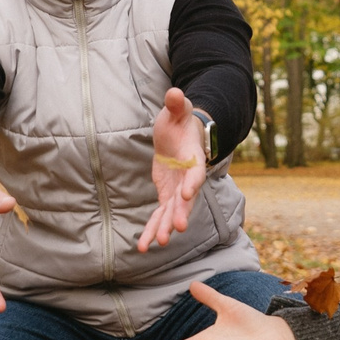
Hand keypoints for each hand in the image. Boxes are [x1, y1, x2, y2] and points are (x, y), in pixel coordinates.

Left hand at [139, 88, 206, 251]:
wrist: (180, 133)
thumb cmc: (180, 119)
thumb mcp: (178, 109)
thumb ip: (177, 103)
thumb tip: (174, 92)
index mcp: (193, 157)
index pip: (195, 172)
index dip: (192, 182)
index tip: (188, 193)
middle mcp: (188, 178)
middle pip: (185, 199)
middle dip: (180, 213)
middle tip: (175, 229)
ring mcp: (178, 189)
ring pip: (171, 212)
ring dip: (164, 227)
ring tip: (155, 244)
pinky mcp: (167, 195)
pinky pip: (159, 215)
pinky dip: (152, 229)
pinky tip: (143, 246)